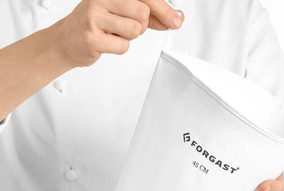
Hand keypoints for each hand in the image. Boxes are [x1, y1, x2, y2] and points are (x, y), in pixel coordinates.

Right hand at [52, 0, 183, 67]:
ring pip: (134, 30)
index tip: (177, 20)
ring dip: (128, 38)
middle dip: (140, 25)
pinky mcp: (91, 37)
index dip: (164, 9)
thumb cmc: (97, 25)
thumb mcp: (121, 12)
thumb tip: (175, 19)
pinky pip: (123, 47)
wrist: (67, 40)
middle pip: (142, 13)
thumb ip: (147, 15)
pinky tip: (106, 43)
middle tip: (124, 27)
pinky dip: (119, 48)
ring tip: (112, 34)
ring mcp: (94, 16)